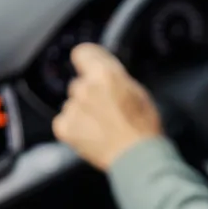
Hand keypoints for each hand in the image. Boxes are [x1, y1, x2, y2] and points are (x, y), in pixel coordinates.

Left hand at [52, 44, 162, 170]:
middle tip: (108, 106)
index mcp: (105, 74)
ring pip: (73, 103)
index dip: (89, 60)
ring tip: (104, 124)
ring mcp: (72, 108)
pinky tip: (94, 133)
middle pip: (80, 82)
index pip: (83, 52)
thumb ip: (117, 78)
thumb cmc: (143, 126)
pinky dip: (76, 126)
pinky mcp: (64, 127)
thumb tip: (106, 73)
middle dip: (91, 91)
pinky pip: (65, 120)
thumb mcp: (138, 91)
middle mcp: (84, 88)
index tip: (91, 66)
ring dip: (84, 110)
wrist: (137, 156)